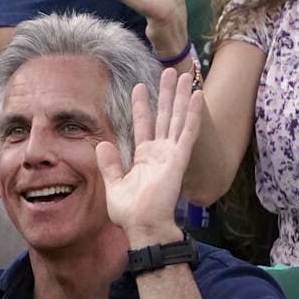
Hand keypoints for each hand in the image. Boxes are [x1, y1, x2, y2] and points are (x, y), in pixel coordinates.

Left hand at [97, 69, 202, 244]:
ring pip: (177, 118)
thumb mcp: (113, 184)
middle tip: (170, 71)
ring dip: (181, 97)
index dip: (142, 106)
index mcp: (144, 158)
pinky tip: (197, 96)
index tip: (140, 87)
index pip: (143, 125)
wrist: (142, 226)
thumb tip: (101, 144)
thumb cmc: (130, 212)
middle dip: (166, 94)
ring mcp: (171, 154)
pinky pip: (187, 132)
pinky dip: (193, 113)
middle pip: (163, 116)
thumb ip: (109, 164)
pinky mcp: (178, 159)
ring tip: (186, 75)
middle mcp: (159, 152)